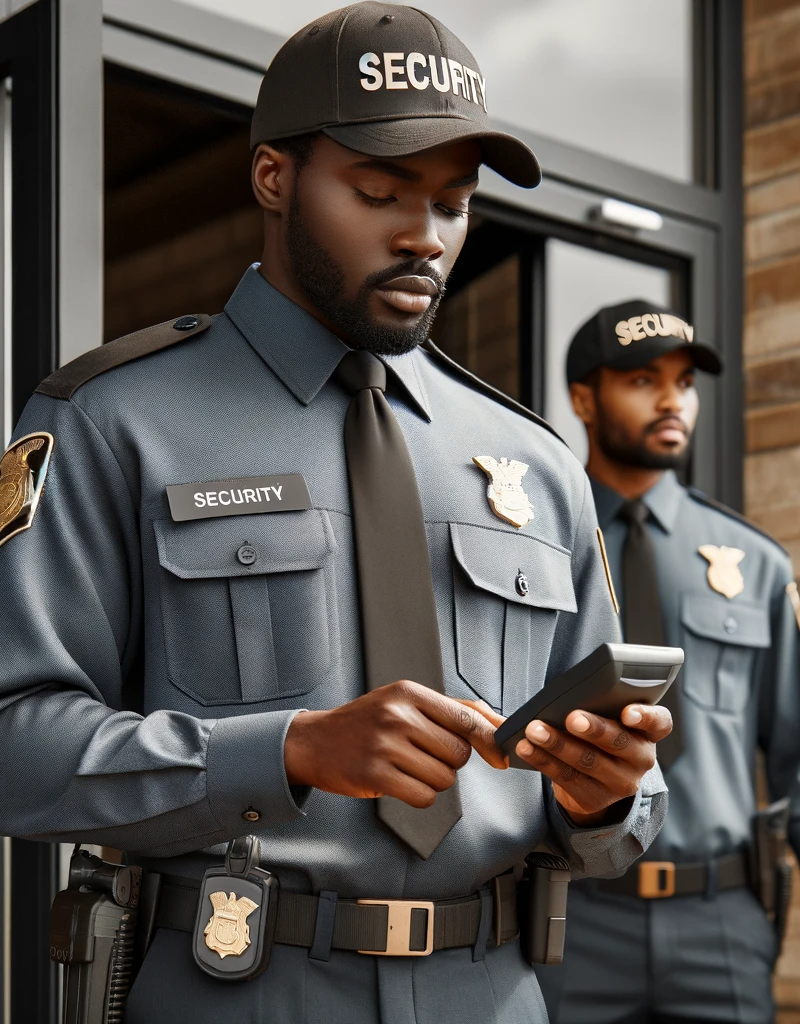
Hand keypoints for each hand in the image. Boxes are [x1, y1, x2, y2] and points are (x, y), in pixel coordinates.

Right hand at [284, 681, 507, 806]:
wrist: (315, 741)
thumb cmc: (365, 722)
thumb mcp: (404, 701)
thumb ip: (452, 708)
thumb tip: (496, 721)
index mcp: (409, 693)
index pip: (466, 718)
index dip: (490, 740)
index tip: (502, 756)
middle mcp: (398, 715)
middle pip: (458, 753)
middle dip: (449, 761)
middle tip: (424, 755)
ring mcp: (385, 745)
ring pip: (443, 778)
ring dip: (433, 780)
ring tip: (407, 766)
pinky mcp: (375, 775)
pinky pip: (423, 797)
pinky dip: (418, 795)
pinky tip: (399, 782)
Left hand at [515, 705, 671, 826]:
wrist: (593, 779)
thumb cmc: (598, 733)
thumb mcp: (607, 717)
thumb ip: (597, 702)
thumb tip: (566, 689)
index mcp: (648, 731)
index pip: (659, 722)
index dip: (645, 716)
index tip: (627, 711)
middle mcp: (641, 759)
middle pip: (620, 742)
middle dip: (594, 729)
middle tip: (571, 717)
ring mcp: (621, 783)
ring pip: (589, 762)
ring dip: (558, 744)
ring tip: (534, 730)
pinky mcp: (596, 799)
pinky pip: (568, 779)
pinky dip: (543, 761)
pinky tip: (526, 748)